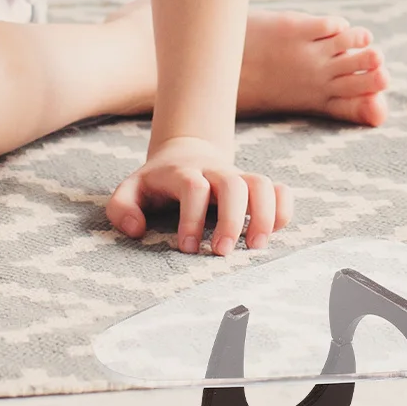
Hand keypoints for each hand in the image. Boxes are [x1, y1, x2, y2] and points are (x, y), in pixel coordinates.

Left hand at [106, 135, 293, 254]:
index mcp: (182, 173)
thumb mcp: (130, 190)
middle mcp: (214, 172)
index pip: (193, 187)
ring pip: (262, 184)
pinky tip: (273, 232)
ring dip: (264, 216)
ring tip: (256, 247)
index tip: (187, 248)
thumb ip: (122, 208)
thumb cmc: (156, 183)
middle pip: (232, 184)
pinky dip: (284, 210)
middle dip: (231, 220)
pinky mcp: (255, 187)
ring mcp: (238, 177)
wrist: (185, 152)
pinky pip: (280, 190)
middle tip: (223, 253)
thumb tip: (137, 230)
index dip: (192, 218)